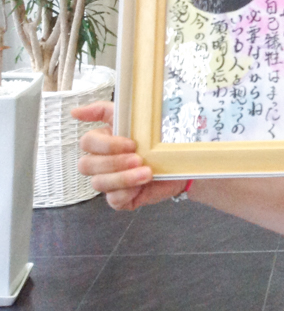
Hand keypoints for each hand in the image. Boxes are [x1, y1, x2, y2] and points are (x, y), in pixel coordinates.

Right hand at [72, 101, 186, 210]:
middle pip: (86, 165)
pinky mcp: (121, 198)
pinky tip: (142, 186)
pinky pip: (113, 200)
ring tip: (147, 173)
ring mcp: (109, 181)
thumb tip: (75, 112)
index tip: (131, 143)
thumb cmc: (157, 137)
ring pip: (98, 183)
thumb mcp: (135, 117)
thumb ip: (104, 110)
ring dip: (123, 178)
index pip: (87, 142)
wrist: (181, 160)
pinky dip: (126, 193)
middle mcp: (101, 162)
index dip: (107, 145)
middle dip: (113, 162)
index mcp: (102, 141)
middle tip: (138, 159)